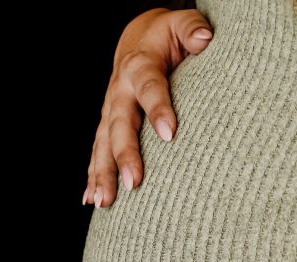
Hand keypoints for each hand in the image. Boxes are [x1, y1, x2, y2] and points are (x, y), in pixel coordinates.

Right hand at [84, 9, 212, 208]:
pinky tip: (91, 199)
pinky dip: (92, 176)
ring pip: (103, 144)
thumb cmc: (167, 36)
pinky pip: (97, 152)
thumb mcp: (181, 24)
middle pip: (120, 125)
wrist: (137, 39)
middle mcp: (119, 91)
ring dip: (103, 174)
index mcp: (140, 66)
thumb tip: (205, 38)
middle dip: (125, 155)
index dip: (158, 109)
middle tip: (133, 182)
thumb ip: (192, 29)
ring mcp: (110, 110)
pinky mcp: (106, 125)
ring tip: (105, 202)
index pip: (149, 88)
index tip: (170, 135)